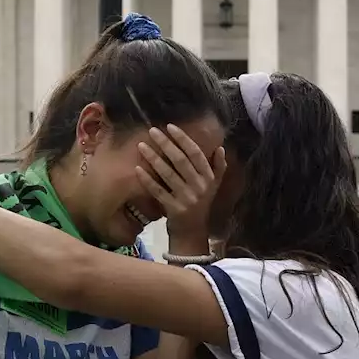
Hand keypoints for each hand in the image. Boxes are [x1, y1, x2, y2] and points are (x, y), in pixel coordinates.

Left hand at [134, 125, 225, 239]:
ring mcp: (186, 198)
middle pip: (180, 161)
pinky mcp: (173, 208)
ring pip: (168, 174)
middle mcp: (199, 186)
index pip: (196, 154)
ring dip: (154, 158)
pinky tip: (138, 169)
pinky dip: (148, 180)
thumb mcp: (214, 186)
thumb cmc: (201, 205)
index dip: (183, 139)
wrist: (192, 232)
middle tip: (152, 131)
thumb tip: (221, 147)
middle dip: (166, 144)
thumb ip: (218, 167)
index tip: (170, 126)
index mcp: (209, 178)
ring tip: (141, 146)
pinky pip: (158, 191)